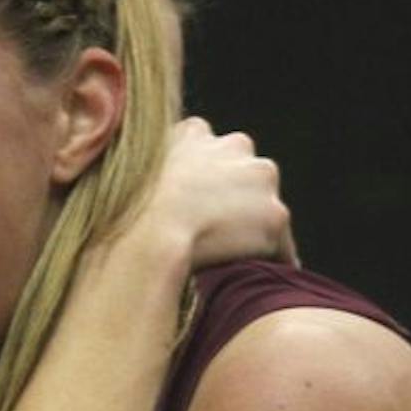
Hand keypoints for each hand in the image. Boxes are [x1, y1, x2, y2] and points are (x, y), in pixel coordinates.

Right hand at [147, 117, 294, 269]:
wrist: (153, 236)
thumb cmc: (132, 213)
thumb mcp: (130, 174)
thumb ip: (148, 168)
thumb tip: (141, 180)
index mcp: (196, 134)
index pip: (209, 149)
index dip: (204, 180)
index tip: (195, 204)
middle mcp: (234, 146)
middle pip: (246, 172)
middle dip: (236, 197)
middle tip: (214, 232)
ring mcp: (259, 179)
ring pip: (266, 207)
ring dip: (254, 227)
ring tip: (234, 258)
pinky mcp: (275, 216)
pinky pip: (280, 245)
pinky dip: (270, 258)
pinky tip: (255, 276)